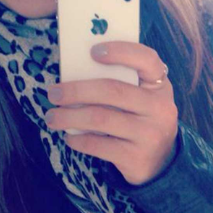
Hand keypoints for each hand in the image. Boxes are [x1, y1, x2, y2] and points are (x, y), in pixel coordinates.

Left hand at [45, 42, 176, 185]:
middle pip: (114, 90)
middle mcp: (160, 108)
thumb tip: (75, 71)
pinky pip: (99, 145)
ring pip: (101, 118)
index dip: (121, 51)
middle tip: (53, 93)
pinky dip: (78, 140)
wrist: (160, 160)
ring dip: (69, 117)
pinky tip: (70, 137)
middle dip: (77, 90)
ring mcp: (150, 134)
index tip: (93, 51)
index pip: (147, 60)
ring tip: (52, 117)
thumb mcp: (143, 97)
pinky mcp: (136, 158)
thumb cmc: (141, 119)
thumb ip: (122, 82)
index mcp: (160, 86)